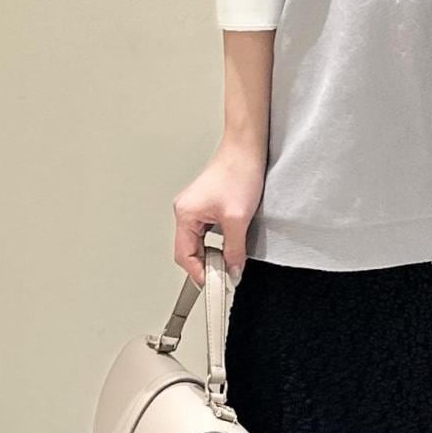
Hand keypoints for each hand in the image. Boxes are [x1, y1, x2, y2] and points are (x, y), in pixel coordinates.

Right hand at [173, 139, 266, 286]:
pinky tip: (229, 244)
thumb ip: (234, 249)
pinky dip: (216, 242)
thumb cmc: (238, 171)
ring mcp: (195, 207)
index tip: (215, 284)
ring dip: (212, 253)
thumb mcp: (238, 218)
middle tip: (225, 274)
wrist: (247, 148)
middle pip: (189, 251)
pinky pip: (206, 232)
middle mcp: (186, 211)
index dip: (199, 273)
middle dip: (206, 265)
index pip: (184, 256)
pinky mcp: (206, 204)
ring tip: (229, 259)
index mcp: (185, 214)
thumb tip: (233, 271)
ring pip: (198, 242)